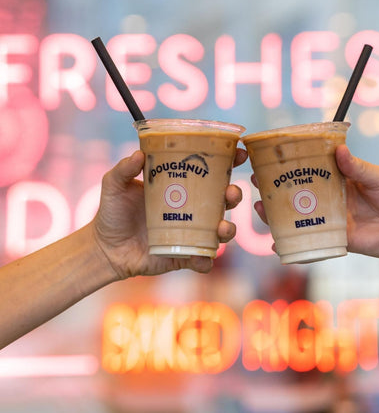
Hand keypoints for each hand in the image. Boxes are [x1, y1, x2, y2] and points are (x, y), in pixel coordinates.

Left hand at [92, 148, 247, 278]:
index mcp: (181, 186)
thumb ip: (123, 169)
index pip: (210, 171)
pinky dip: (206, 259)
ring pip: (220, 230)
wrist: (104, 248)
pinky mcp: (184, 256)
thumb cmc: (112, 212)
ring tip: (222, 227)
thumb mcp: (114, 185)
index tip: (240, 153)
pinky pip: (202, 259)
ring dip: (228, 228)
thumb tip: (137, 155)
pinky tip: (203, 257)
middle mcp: (191, 209)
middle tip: (231, 192)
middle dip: (234, 194)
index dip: (229, 162)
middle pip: (223, 200)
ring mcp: (190, 233)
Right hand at [251, 145, 378, 268]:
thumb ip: (358, 167)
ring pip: (299, 215)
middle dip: (275, 188)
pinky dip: (292, 243)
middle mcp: (333, 198)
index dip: (291, 164)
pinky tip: (276, 243)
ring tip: (260, 207)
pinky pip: (311, 240)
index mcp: (341, 179)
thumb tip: (339, 150)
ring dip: (277, 213)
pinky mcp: (337, 239)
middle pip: (298, 192)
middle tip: (257, 181)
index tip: (271, 157)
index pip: (311, 169)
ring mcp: (332, 219)